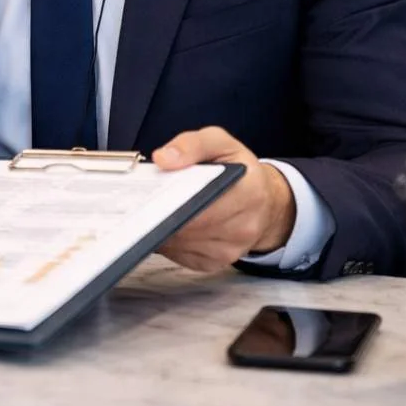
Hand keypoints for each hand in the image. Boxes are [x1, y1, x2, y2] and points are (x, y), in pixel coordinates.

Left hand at [152, 126, 294, 272]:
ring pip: (180, 242)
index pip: (202, 202)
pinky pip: (180, 255)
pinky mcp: (215, 262)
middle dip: (160, 214)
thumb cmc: (240, 171)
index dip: (172, 200)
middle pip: (187, 226)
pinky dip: (168, 240)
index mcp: (248, 191)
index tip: (150, 195)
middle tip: (141, 201)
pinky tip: (167, 224)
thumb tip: (164, 158)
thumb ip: (193, 144)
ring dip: (161, 228)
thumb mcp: (221, 143)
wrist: (264, 201)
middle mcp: (244, 226)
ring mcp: (230, 249)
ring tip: (152, 210)